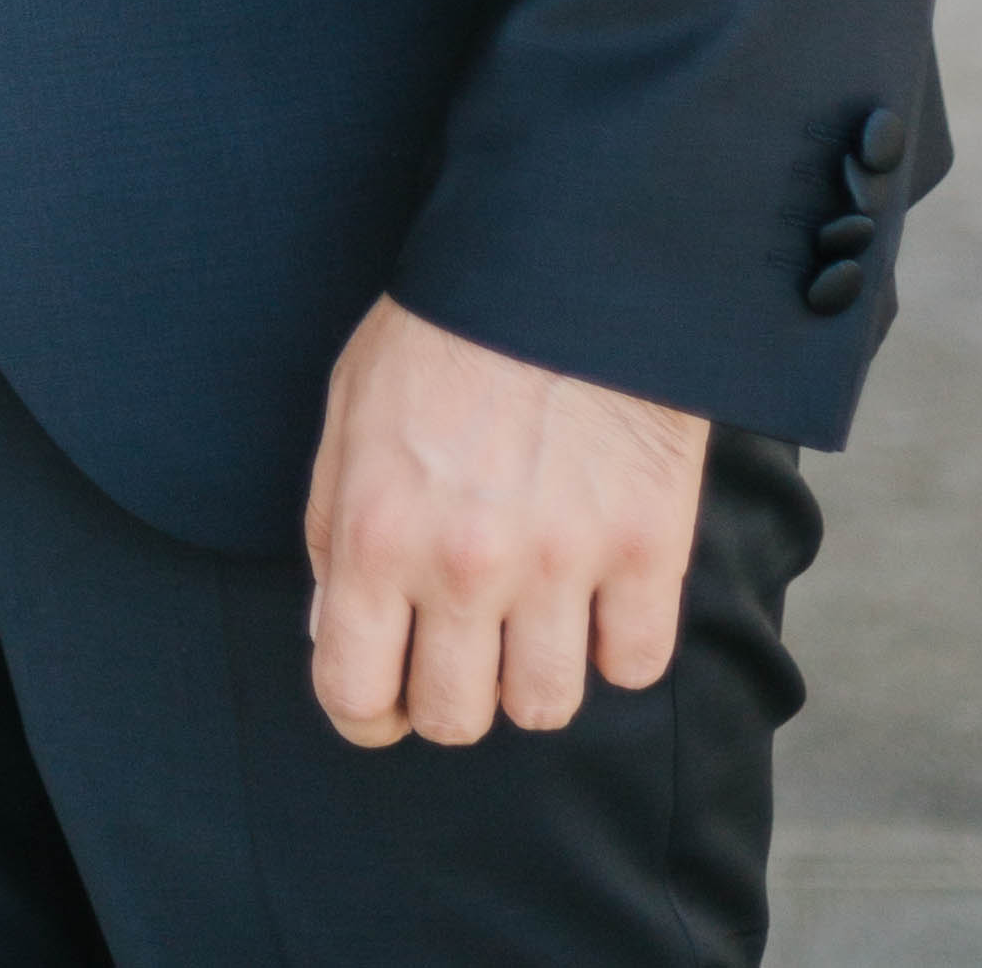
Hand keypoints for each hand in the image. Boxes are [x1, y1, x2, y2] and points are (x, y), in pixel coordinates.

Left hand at [304, 297, 708, 745]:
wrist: (561, 262)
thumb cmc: (444, 329)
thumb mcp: (351, 409)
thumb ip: (334, 527)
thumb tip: (334, 630)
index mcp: (379, 531)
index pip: (354, 692)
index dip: (363, 713)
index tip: (382, 701)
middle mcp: (465, 565)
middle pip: (454, 720)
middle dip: (449, 695)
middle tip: (460, 645)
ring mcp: (562, 564)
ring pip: (545, 707)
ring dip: (533, 673)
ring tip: (531, 612)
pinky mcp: (647, 551)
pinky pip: (634, 665)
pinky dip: (616, 643)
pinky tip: (597, 589)